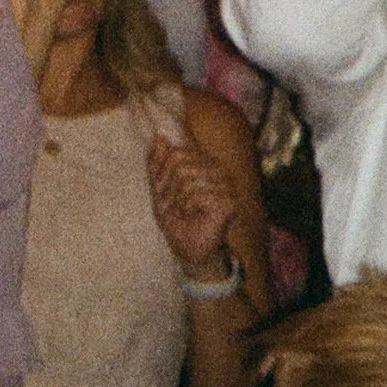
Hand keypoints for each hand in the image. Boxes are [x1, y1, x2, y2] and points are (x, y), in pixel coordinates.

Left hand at [145, 133, 235, 278]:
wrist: (188, 249)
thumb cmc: (176, 219)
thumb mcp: (159, 189)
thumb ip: (158, 163)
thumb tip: (159, 137)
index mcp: (203, 164)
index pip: (175, 153)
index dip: (164, 174)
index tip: (164, 192)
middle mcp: (218, 170)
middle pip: (179, 163)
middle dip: (169, 188)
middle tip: (174, 206)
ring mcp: (226, 185)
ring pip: (186, 178)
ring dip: (177, 200)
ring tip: (183, 212)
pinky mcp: (229, 201)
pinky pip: (197, 195)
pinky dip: (188, 208)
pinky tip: (193, 217)